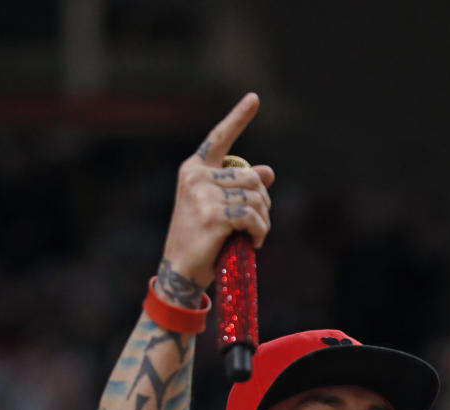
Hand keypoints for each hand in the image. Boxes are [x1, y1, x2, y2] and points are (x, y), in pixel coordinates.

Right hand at [159, 93, 274, 298]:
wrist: (181, 270)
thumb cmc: (200, 239)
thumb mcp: (218, 208)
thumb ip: (240, 188)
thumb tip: (268, 172)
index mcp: (194, 169)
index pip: (219, 138)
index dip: (238, 118)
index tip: (254, 98)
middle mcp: (196, 176)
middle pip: (250, 177)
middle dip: (263, 202)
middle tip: (259, 224)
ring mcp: (203, 195)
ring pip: (254, 198)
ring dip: (263, 221)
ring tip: (256, 236)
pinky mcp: (213, 215)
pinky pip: (252, 217)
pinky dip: (260, 232)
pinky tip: (254, 243)